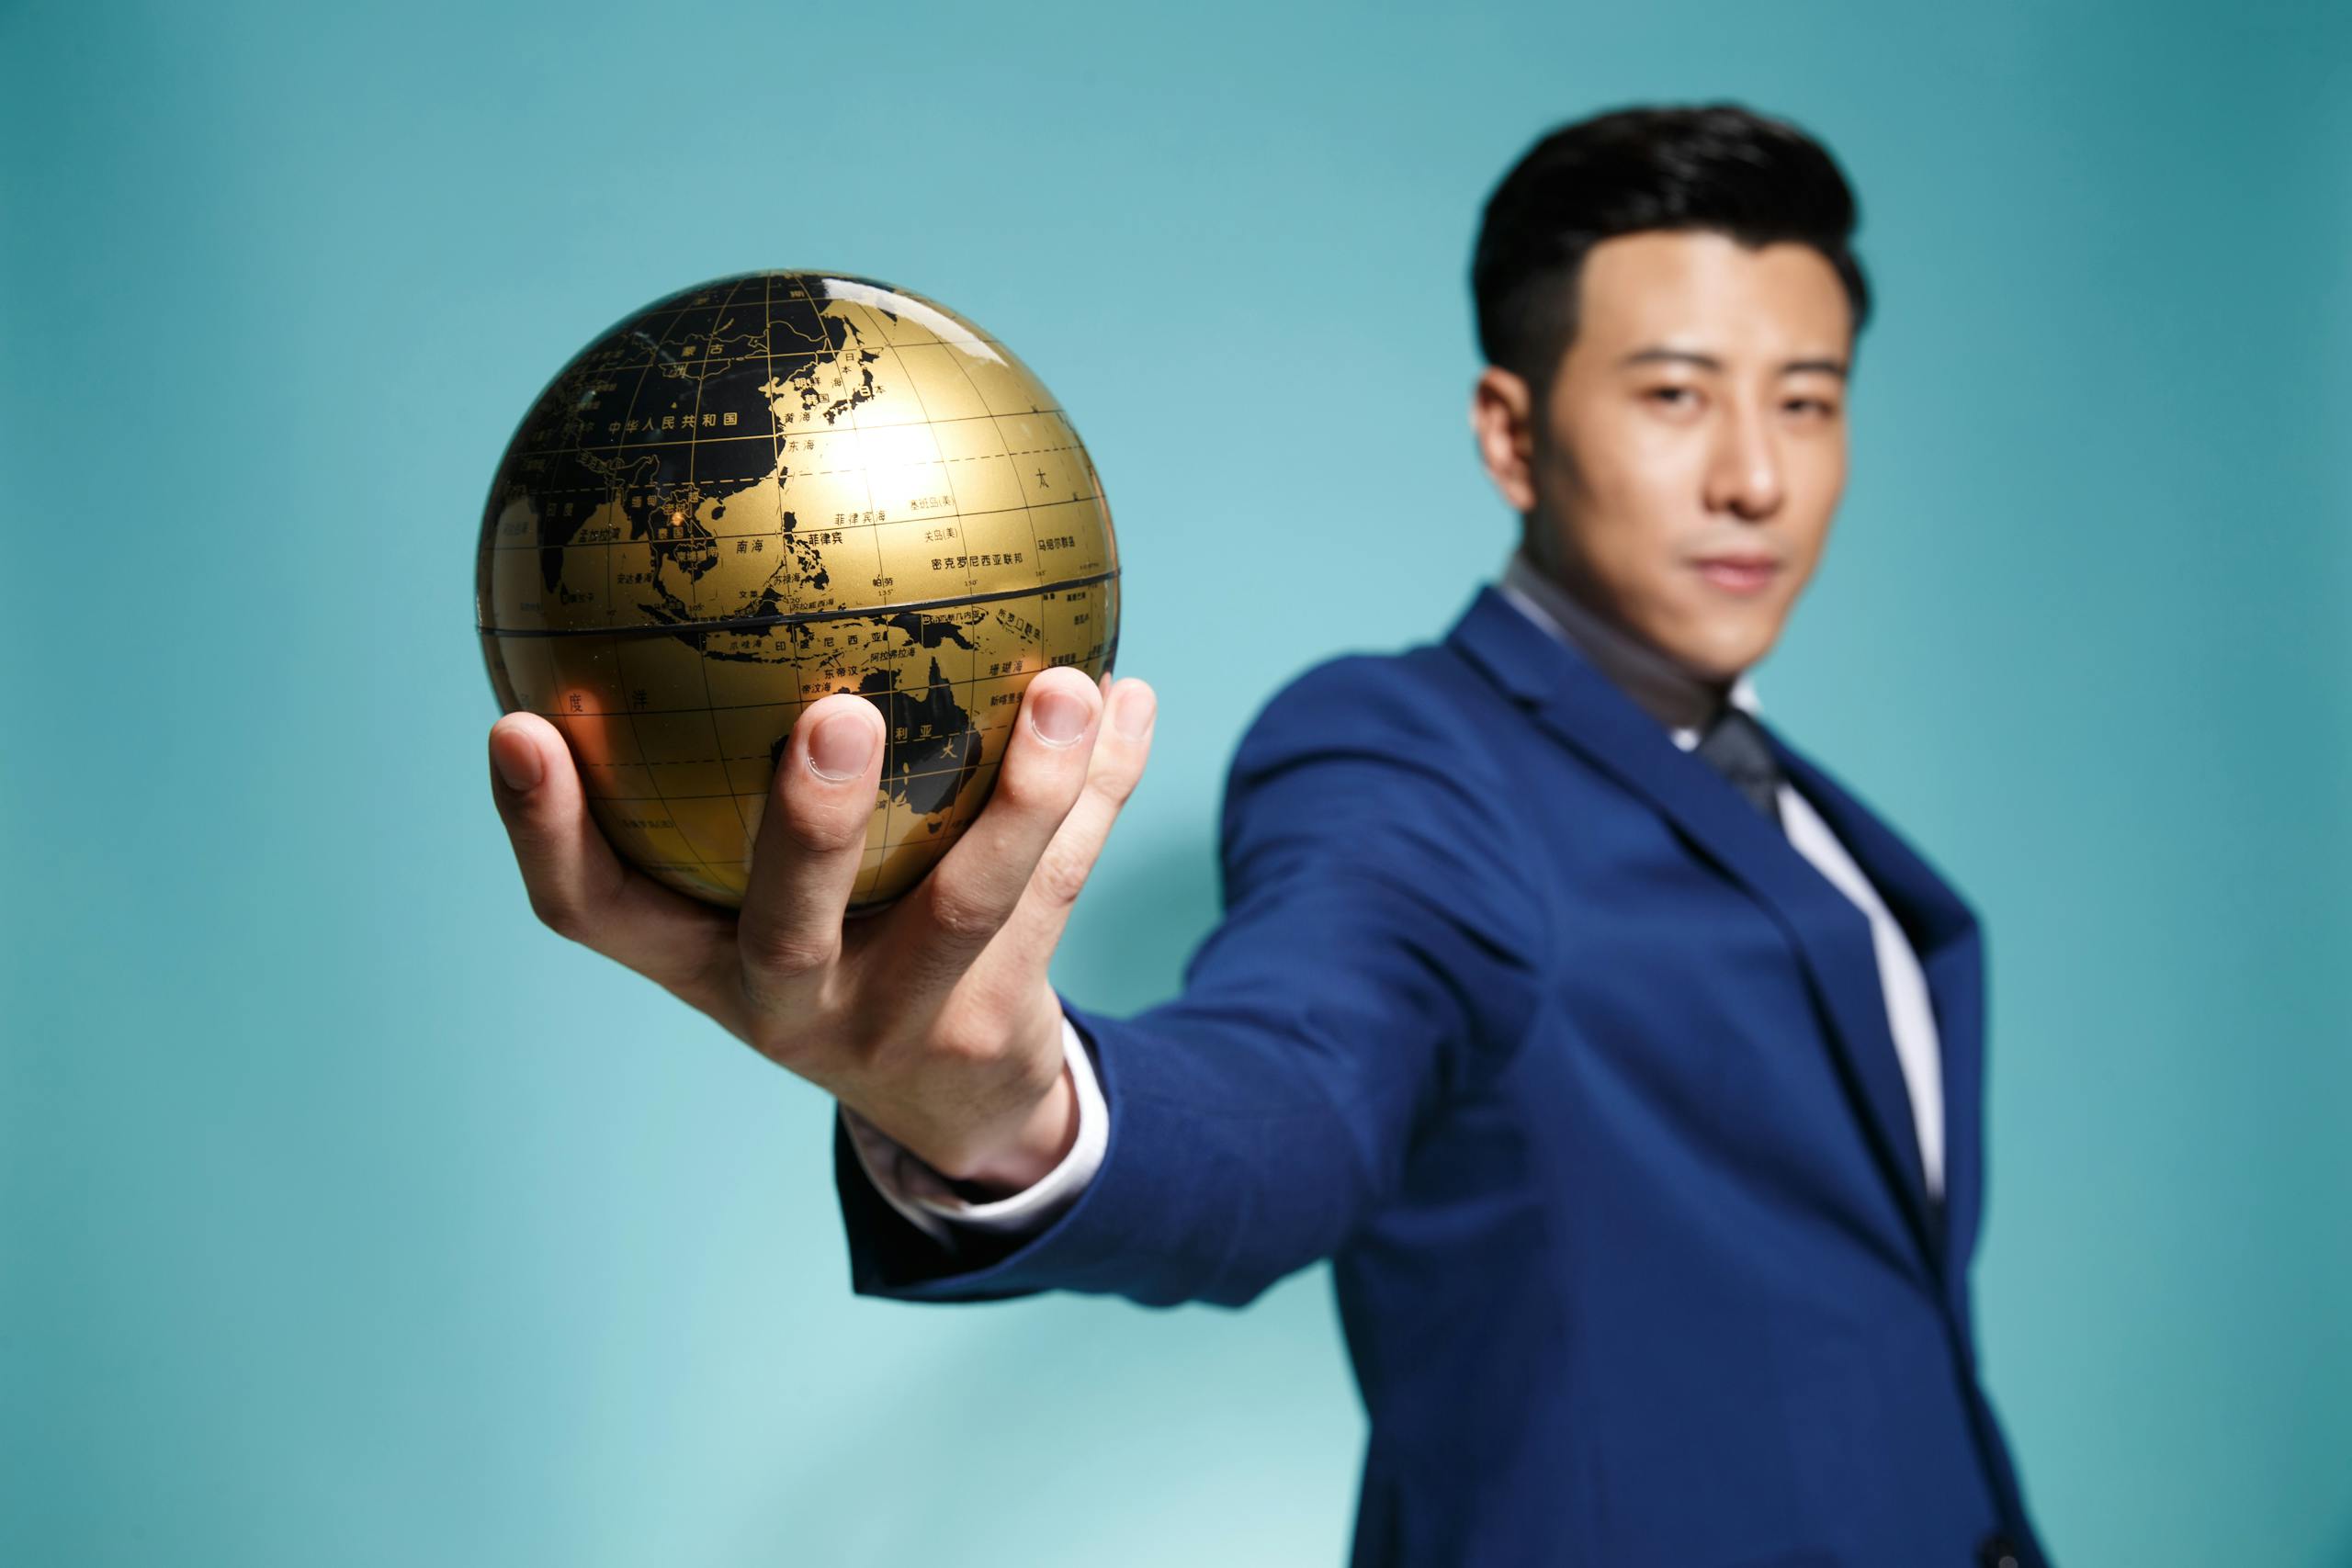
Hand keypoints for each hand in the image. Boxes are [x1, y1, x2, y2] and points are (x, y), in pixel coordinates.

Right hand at [487, 667, 1157, 1193]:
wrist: (952, 1101)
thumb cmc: (833, 946)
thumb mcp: (750, 891)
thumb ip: (715, 769)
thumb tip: (724, 559)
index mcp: (699, 961)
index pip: (593, 912)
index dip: (543, 830)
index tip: (516, 725)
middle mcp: (788, 1004)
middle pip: (787, 927)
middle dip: (811, 828)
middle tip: (838, 710)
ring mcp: (903, 1021)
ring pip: (968, 906)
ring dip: (1026, 795)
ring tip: (1069, 686)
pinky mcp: (1003, 1021)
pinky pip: (1064, 886)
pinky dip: (1102, 788)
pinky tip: (1132, 699)